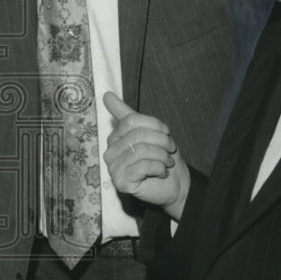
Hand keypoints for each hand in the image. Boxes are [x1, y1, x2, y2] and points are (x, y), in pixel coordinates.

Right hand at [102, 92, 190, 220]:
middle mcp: (110, 152)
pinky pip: (142, 166)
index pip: (131, 121)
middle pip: (137, 135)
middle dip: (160, 141)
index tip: (167, 133)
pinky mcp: (121, 182)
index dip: (154, 125)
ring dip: (161, 155)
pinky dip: (158, 167)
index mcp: (115, 137)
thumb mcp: (148, 132)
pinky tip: (162, 172)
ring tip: (168, 161)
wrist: (174, 185)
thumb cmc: (161, 157)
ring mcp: (113, 168)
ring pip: (140, 150)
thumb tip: (106, 94)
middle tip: (170, 150)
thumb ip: (127, 115)